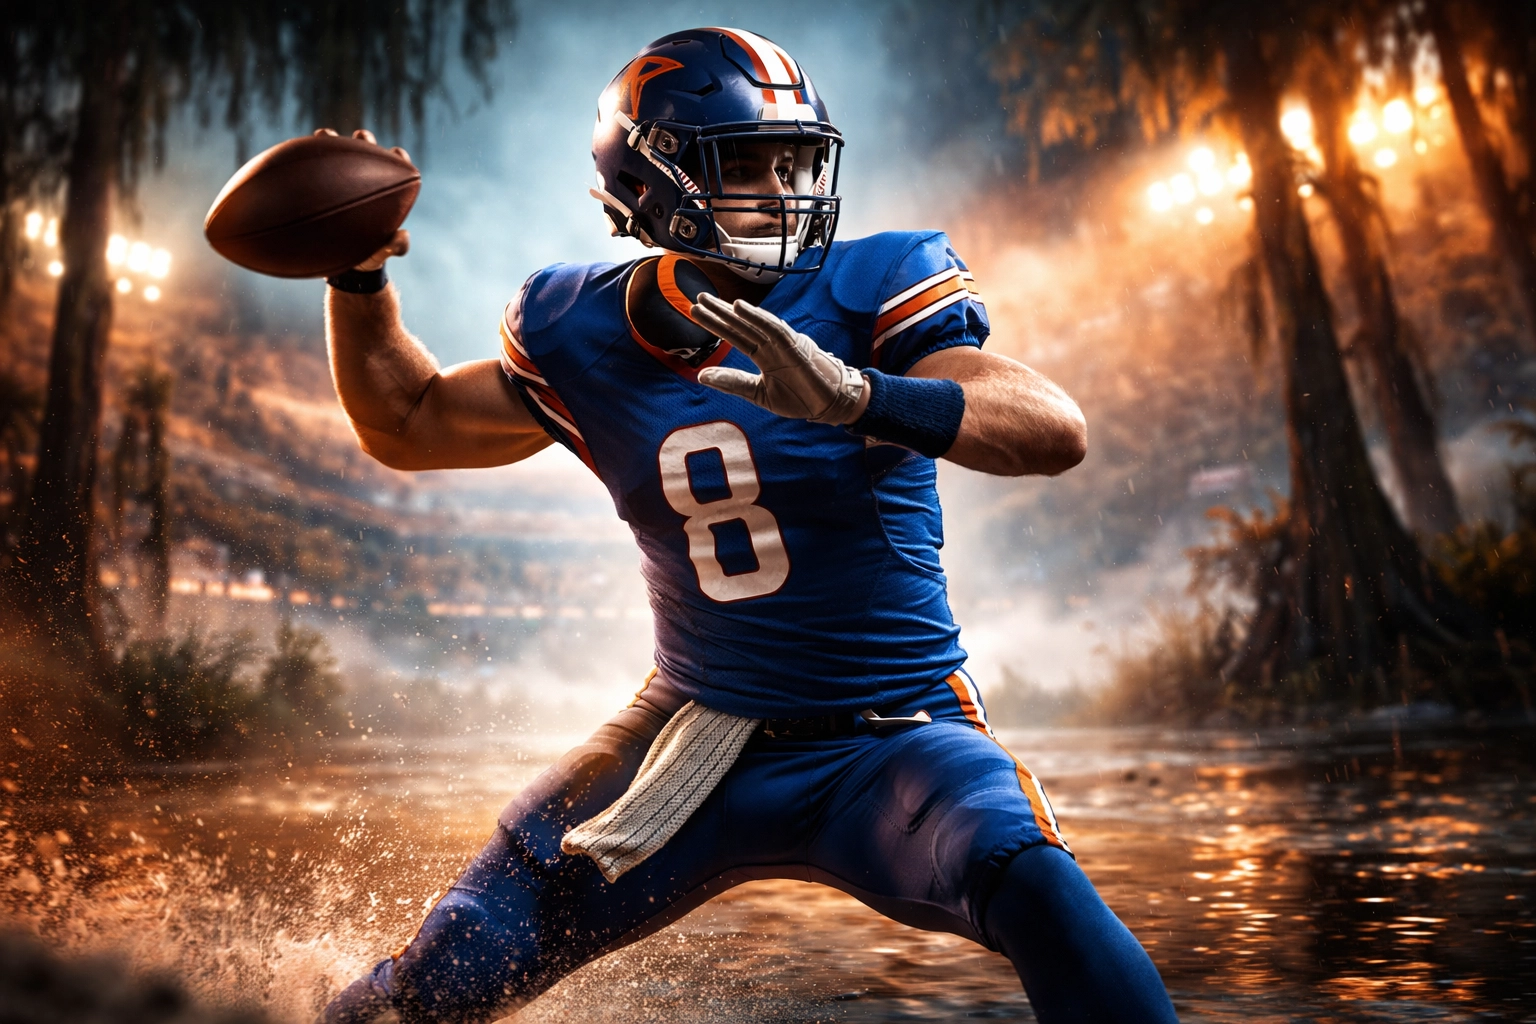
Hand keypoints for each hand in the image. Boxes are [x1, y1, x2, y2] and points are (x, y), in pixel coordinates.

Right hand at [315, 128, 412, 269]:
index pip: (396, 170)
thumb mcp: (381, 254)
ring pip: (336, 155)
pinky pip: (311, 171)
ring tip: (324, 135)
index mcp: (384, 194)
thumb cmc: (367, 255)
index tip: (397, 153)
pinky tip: (296, 154)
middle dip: (365, 141)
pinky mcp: (319, 187)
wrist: (342, 263)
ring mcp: (339, 182)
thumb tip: (402, 238)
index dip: (398, 159)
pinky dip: (306, 161)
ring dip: (332, 141)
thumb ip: (394, 247)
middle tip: (361, 137)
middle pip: (367, 153)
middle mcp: (363, 182)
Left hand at [691, 293, 868, 424]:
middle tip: (698, 298)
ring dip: (733, 311)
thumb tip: (701, 376)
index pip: (735, 335)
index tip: (696, 311)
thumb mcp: (758, 392)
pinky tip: (740, 307)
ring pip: (754, 323)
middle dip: (719, 312)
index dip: (716, 323)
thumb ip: (732, 383)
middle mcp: (770, 345)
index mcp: (762, 355)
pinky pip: (773, 328)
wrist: (827, 405)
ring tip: (713, 301)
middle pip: (741, 325)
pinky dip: (757, 317)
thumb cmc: (798, 397)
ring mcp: (782, 344)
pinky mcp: (794, 347)